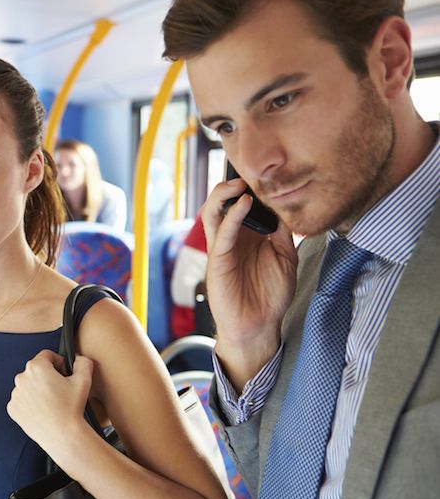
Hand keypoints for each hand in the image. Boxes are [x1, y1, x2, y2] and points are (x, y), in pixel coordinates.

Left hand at [7, 350, 93, 457]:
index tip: (64, 373)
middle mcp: (21, 378)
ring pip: (28, 385)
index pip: (47, 355)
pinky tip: (43, 410)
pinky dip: (31, 403)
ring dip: (38, 389)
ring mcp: (16, 394)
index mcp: (36, 367)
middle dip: (48, 376)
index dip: (59, 363)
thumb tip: (77, 359)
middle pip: (36, 370)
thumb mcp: (84, 380)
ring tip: (52, 402)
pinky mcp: (13, 408)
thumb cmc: (71, 408)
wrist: (62, 435)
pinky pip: (22, 400)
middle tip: (60, 390)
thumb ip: (83, 362)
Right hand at [201, 178, 297, 388]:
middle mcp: (232, 238)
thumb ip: (283, 233)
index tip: (264, 172)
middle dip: (229, 185)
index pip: (241, 204)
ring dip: (222, 195)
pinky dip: (232, 216)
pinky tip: (243, 203)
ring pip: (213, 213)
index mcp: (247, 236)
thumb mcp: (285, 258)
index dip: (249, 187)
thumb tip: (284, 208)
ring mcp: (223, 248)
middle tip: (246, 174)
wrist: (259, 326)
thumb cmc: (270, 296)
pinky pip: (222, 233)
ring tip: (238, 183)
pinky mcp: (218, 261)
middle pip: (221, 203)